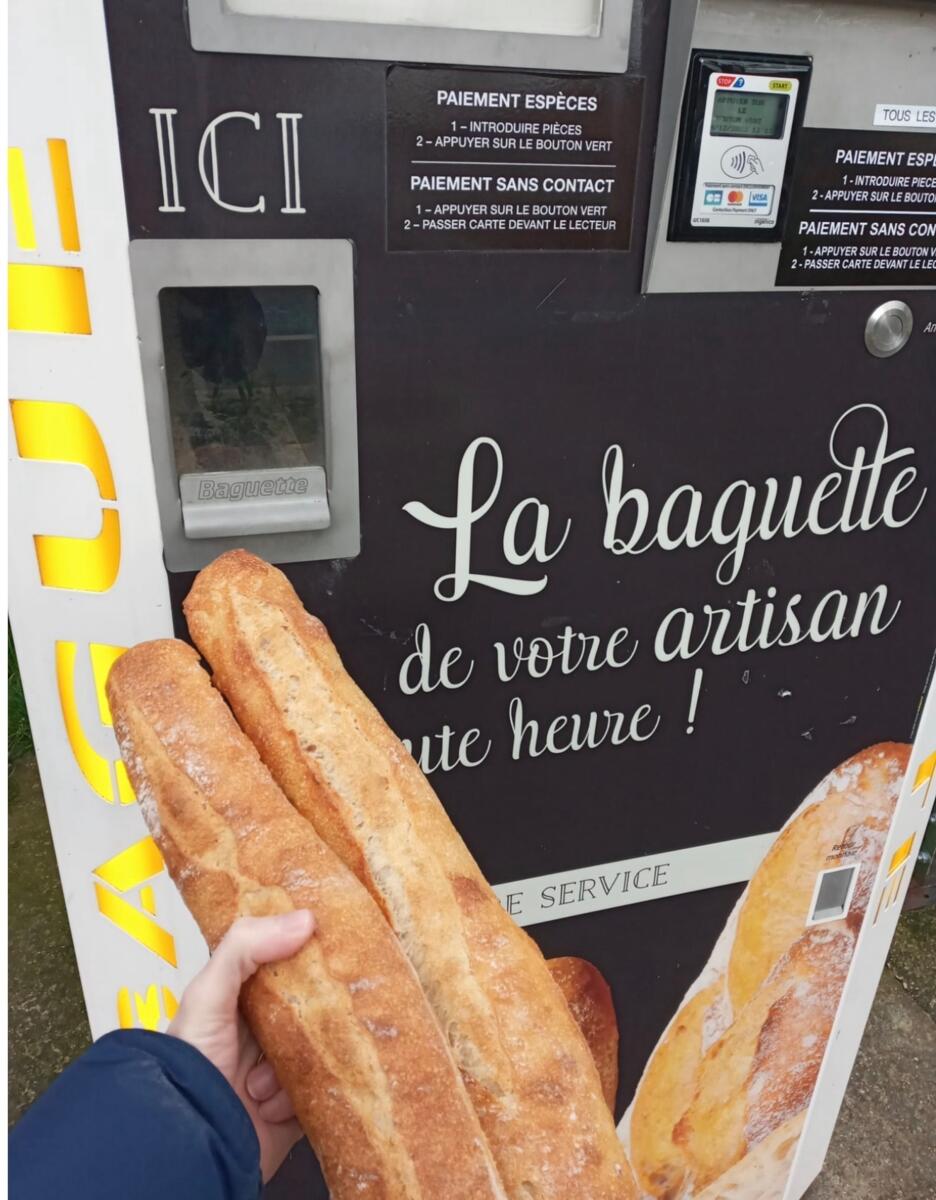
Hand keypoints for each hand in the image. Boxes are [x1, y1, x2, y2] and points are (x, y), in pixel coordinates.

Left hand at [169, 910, 314, 1180]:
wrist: (193, 1143)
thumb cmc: (189, 1066)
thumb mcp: (209, 993)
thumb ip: (246, 946)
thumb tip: (305, 918)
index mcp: (242, 1002)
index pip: (284, 966)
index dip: (307, 952)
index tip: (334, 938)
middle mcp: (262, 1035)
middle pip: (311, 1006)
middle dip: (319, 1008)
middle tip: (331, 1001)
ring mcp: (282, 1071)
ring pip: (323, 1048)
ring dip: (300, 1061)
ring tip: (265, 1075)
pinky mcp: (299, 1106)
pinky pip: (326, 1089)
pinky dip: (304, 1094)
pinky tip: (273, 1101)